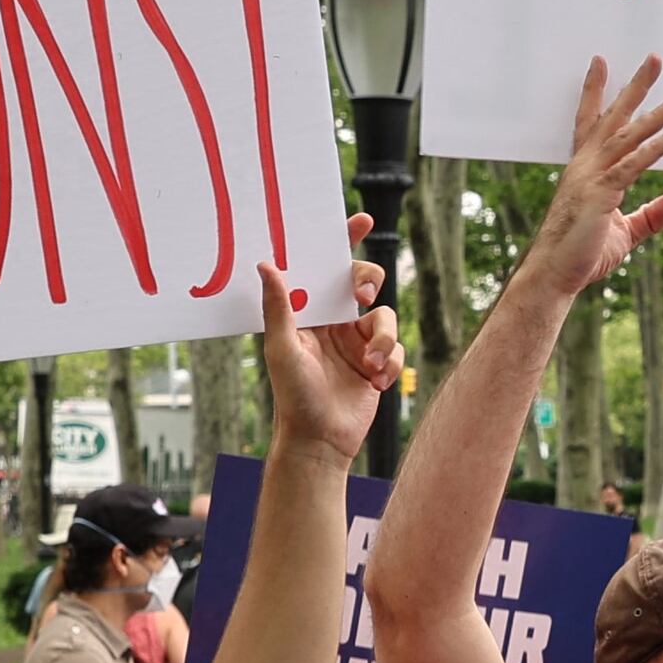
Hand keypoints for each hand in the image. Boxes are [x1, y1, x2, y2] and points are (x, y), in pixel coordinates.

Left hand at [260, 247, 399, 460]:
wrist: (319, 443)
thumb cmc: (292, 397)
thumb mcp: (282, 347)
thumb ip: (278, 306)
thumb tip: (265, 263)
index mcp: (308, 313)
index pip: (325, 269)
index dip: (344, 242)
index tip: (361, 220)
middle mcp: (334, 323)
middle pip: (362, 282)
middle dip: (368, 282)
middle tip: (362, 295)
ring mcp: (357, 344)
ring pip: (385, 318)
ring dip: (384, 338)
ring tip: (372, 364)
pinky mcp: (377, 365)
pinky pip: (397, 350)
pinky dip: (392, 364)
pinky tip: (377, 383)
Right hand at [524, 58, 662, 302]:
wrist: (554, 276)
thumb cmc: (582, 255)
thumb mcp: (625, 233)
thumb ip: (650, 215)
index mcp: (584, 169)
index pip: (591, 121)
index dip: (596, 91)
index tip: (602, 62)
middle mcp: (585, 166)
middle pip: (613, 117)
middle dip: (635, 87)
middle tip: (655, 59)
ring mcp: (591, 177)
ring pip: (628, 137)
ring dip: (656, 114)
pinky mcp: (601, 194)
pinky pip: (632, 165)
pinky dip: (654, 149)